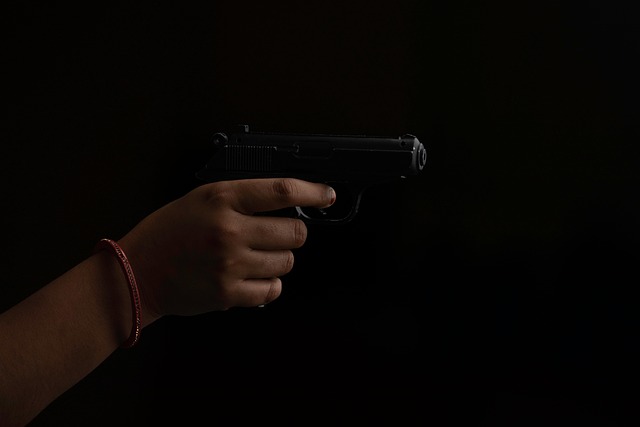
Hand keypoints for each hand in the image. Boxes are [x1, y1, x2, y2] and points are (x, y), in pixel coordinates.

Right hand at [118, 178, 334, 322]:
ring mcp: (230, 264)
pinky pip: (273, 290)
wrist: (137, 272)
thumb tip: (288, 202)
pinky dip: (270, 284)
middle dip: (294, 233)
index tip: (326, 195)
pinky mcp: (229, 293)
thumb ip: (243, 198)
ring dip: (279, 258)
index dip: (313, 192)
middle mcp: (229, 230)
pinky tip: (254, 276)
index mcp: (222, 199)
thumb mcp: (202, 198)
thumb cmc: (168, 232)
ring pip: (287, 262)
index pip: (282, 191)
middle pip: (295, 232)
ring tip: (256, 256)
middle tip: (278, 234)